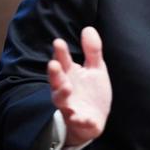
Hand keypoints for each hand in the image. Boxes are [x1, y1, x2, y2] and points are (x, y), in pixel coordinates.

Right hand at [48, 26, 111, 145]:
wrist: (93, 121)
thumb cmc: (91, 92)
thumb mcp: (96, 69)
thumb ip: (92, 51)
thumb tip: (88, 28)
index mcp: (70, 75)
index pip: (63, 61)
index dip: (60, 52)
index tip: (58, 42)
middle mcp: (65, 89)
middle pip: (56, 80)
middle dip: (54, 73)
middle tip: (53, 64)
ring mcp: (70, 106)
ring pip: (61, 101)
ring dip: (62, 94)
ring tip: (66, 87)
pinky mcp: (78, 121)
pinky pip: (77, 121)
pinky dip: (79, 120)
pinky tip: (83, 117)